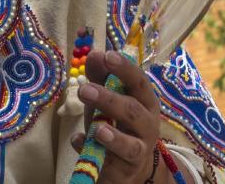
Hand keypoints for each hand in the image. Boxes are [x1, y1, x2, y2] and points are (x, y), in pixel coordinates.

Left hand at [68, 50, 163, 183]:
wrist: (130, 165)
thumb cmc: (118, 123)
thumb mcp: (109, 98)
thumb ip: (101, 77)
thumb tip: (94, 54)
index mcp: (144, 102)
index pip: (139, 82)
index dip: (125, 69)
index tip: (108, 56)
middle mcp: (147, 126)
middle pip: (133, 112)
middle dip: (109, 101)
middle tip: (84, 90)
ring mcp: (137, 151)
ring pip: (130, 146)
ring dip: (113, 138)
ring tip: (98, 130)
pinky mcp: (124, 171)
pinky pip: (108, 165)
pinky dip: (91, 153)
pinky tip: (78, 142)